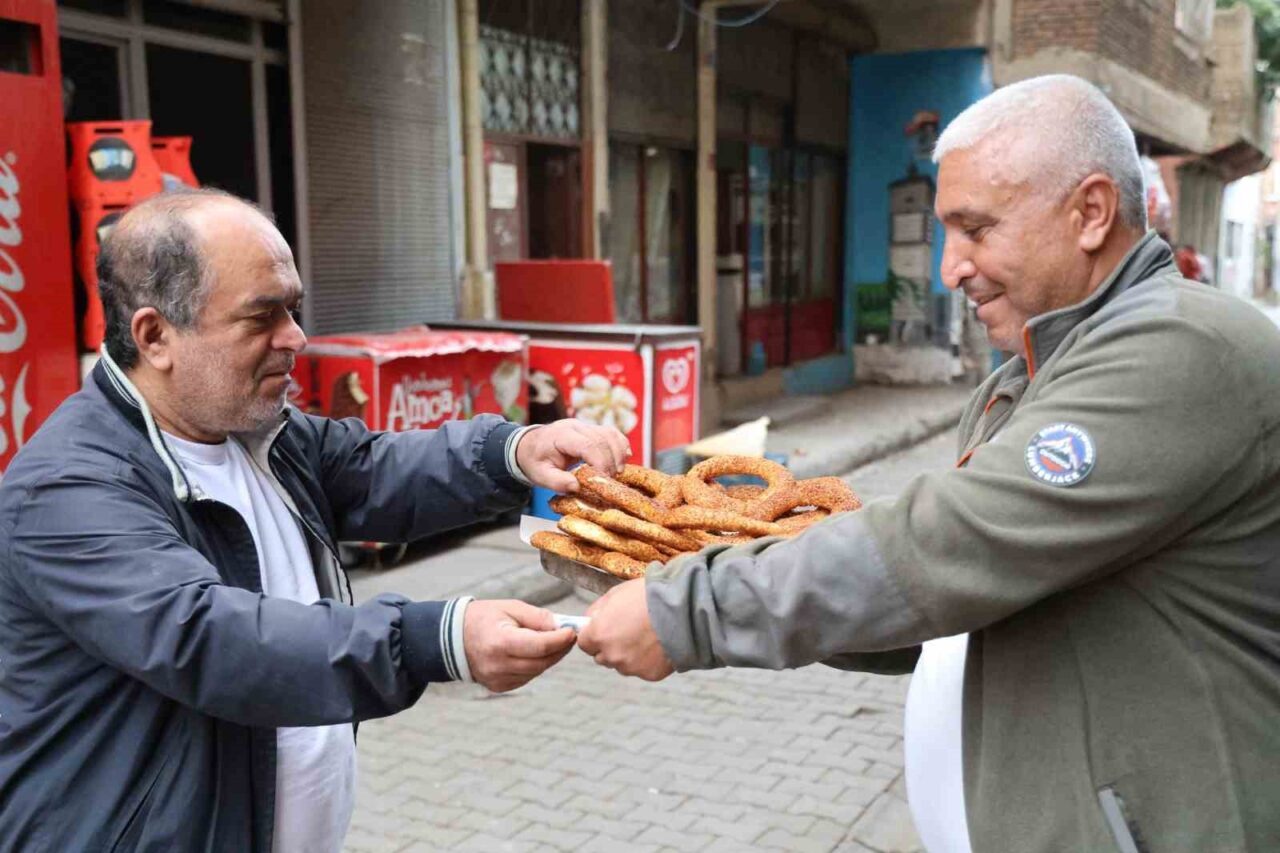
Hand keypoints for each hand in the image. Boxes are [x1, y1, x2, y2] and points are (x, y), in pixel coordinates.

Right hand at [463, 600, 576, 692]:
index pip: (539, 646)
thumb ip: (537, 617)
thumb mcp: (509, 607)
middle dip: (559, 649)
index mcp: (500, 642)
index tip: (572, 631)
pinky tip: (534, 653)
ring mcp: (497, 679)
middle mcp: (498, 665)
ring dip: (549, 658)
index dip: (560, 639)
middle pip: (541, 662)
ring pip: (536, 671)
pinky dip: (536, 665)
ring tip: (553, 641)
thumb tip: (561, 625)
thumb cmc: (483, 618)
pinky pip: (527, 677)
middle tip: (569, 636)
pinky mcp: (499, 687)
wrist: (453, 638)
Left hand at [515, 419, 630, 492]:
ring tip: (617, 474)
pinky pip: (612, 433)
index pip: (588, 444)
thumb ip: (557, 482)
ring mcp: (585, 425)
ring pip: (611, 434)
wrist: (528, 445)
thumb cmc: (534, 460)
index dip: (600, 462)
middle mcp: (575, 426)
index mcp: (561, 435)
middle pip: (603, 440)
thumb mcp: (539, 475)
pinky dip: (620, 446)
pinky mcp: (592, 429)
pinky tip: (623, 460)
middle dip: (611, 462)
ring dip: (618, 454)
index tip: (604, 480)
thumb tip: (577, 487)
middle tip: (610, 481)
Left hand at [577, 579, 673, 680]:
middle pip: (602, 657)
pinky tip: (657, 645)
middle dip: (609, 646)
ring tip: (646, 636)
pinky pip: (642, 669)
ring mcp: (631, 667)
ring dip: (628, 655)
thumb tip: (591, 620)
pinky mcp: (649, 674)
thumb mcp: (616, 594)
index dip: (594, 635)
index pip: (584, 643)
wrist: (682, 610)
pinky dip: (647, 660)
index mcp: (599, 634)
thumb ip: (598, 610)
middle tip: (627, 631)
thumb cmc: (649, 597)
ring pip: (622, 665)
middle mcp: (611, 655)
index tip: (604, 629)